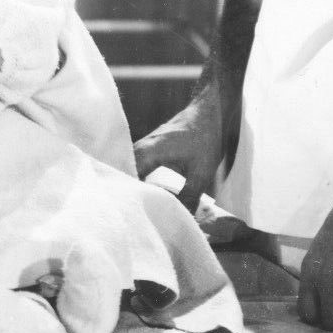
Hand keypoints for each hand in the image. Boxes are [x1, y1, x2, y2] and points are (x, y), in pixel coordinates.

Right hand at [132, 90, 223, 210]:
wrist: (209, 112)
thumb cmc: (205, 138)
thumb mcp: (201, 173)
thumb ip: (189, 197)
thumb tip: (182, 219)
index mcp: (149, 152)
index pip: (127, 177)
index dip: (127, 196)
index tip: (129, 215)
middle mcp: (141, 147)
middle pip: (124, 173)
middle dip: (126, 194)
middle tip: (130, 215)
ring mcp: (144, 146)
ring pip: (129, 168)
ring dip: (132, 185)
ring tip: (135, 207)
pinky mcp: (149, 147)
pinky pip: (136, 165)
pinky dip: (137, 178)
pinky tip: (144, 192)